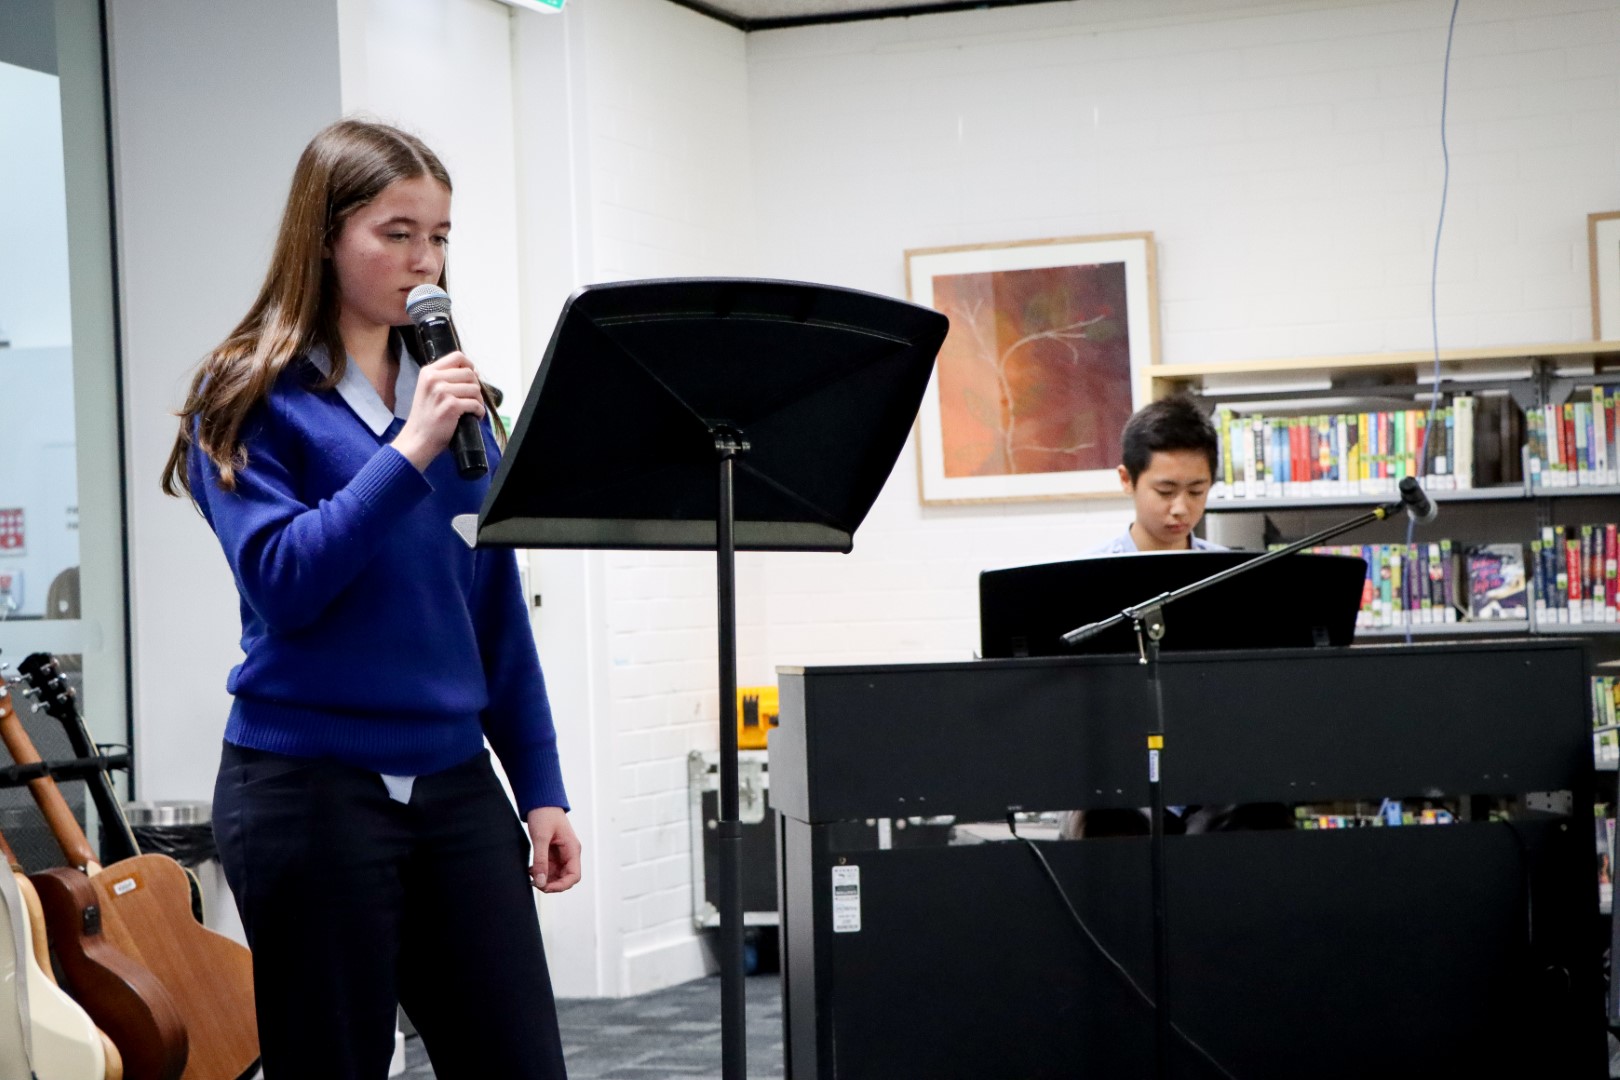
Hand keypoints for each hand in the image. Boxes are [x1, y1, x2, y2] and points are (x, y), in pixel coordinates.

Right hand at [393, 351, 485, 470]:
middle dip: (475, 387)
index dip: (469, 366)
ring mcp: (442, 392)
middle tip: (471, 399)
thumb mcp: (429, 390)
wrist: (418, 439)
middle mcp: (434, 379)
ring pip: (475, 389)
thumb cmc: (426, 417)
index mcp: (428, 372)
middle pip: (469, 373)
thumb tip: (474, 372)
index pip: (457, 356)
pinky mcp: (451, 406)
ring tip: (472, 409)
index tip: (471, 378)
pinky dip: (479, 412)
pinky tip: (474, 417)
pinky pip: (476, 404)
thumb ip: (446, 378)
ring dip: (478, 401)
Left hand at [526, 806, 581, 893]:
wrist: (541, 800)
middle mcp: (569, 853)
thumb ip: (541, 860)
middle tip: (534, 882)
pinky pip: (549, 869)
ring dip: (545, 879)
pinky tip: (530, 870)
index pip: (574, 876)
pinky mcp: (552, 853)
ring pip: (556, 875)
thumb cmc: (544, 814)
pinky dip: (541, 872)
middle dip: (551, 884)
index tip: (545, 887)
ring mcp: (561, 854)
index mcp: (572, 849)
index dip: (561, 886)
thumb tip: (540, 882)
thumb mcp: (540, 837)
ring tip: (531, 875)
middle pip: (565, 878)